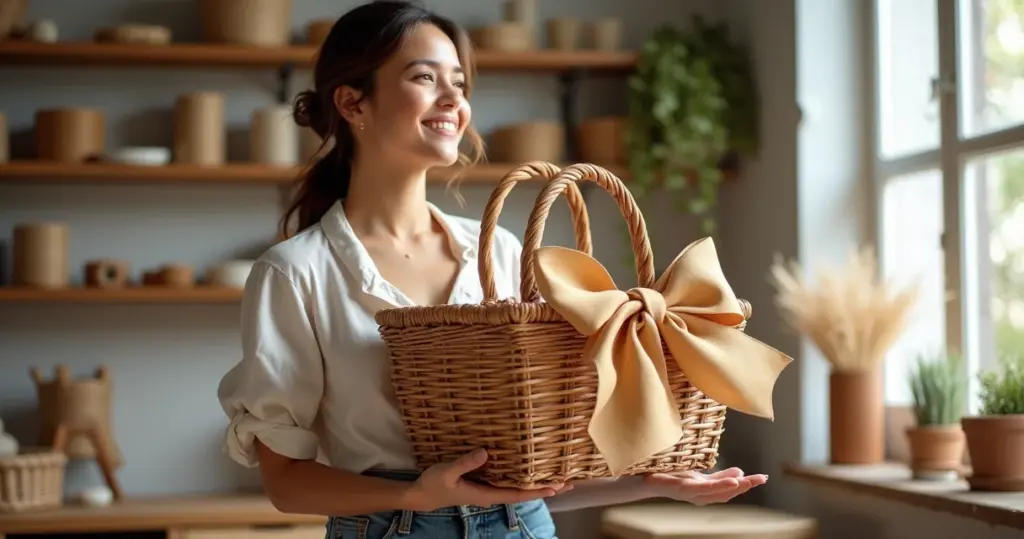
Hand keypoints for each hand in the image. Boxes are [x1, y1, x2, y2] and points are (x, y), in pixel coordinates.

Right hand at [401, 449, 571, 511]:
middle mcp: (490, 493)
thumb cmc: (433, 485)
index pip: (517, 494)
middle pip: (523, 492)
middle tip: (568, 481)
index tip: (556, 487)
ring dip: (536, 481)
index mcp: (485, 494)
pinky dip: (521, 475)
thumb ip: (465, 463)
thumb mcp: (446, 472)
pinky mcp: (482, 482)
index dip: (537, 490)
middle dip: (544, 486)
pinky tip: (529, 469)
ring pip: (517, 486)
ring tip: (556, 475)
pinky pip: (507, 480)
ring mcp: (487, 488)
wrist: (421, 495)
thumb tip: (486, 453)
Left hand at [643, 467, 766, 504]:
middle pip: (726, 493)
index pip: (729, 489)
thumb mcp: (698, 475)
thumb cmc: (670, 476)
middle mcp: (700, 495)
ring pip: (716, 493)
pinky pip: (703, 488)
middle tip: (762, 479)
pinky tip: (730, 480)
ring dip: (733, 487)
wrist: (644, 478)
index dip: (746, 485)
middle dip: (745, 486)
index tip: (763, 477)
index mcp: (705, 491)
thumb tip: (740, 471)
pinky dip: (718, 485)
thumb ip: (719, 475)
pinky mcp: (683, 489)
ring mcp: (691, 493)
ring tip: (747, 481)